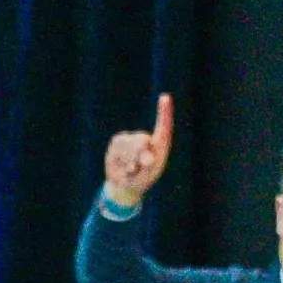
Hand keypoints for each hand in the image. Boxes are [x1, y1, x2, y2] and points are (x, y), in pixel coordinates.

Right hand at [102, 93, 174, 208]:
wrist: (124, 185)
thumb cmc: (141, 179)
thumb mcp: (147, 175)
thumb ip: (148, 165)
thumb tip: (145, 155)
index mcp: (159, 145)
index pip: (164, 127)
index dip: (164, 112)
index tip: (165, 97)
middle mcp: (146, 138)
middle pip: (142, 139)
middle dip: (139, 155)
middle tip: (137, 168)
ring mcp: (131, 138)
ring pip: (128, 144)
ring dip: (128, 160)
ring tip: (130, 169)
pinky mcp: (118, 140)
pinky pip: (117, 146)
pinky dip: (119, 159)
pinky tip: (122, 165)